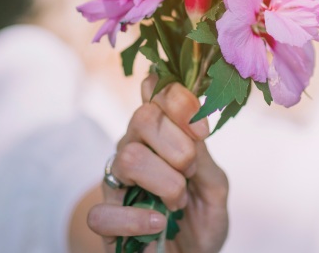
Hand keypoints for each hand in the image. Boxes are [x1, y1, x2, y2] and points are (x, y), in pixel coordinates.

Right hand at [87, 75, 228, 252]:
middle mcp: (133, 150)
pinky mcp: (105, 221)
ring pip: (128, 157)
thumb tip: (195, 122)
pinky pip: (103, 210)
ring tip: (178, 203)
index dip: (179, 102)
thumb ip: (204, 156)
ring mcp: (116, 184)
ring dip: (165, 182)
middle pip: (142, 118)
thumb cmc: (199, 219)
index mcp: (160, 136)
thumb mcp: (214, 187)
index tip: (202, 131)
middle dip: (178, 145)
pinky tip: (157, 225)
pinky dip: (136, 220)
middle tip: (191, 171)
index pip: (157, 93)